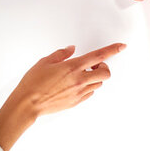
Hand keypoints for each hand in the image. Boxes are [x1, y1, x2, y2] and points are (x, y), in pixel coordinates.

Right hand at [0, 43, 125, 150]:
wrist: (27, 104)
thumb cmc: (33, 83)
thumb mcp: (45, 62)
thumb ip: (61, 54)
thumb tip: (72, 49)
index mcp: (73, 67)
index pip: (99, 55)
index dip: (113, 49)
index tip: (122, 46)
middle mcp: (79, 80)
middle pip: (106, 73)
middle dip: (104, 67)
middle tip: (94, 66)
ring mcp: (79, 92)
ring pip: (99, 84)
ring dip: (95, 78)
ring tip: (81, 75)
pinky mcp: (76, 101)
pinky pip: (90, 93)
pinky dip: (88, 87)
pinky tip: (76, 85)